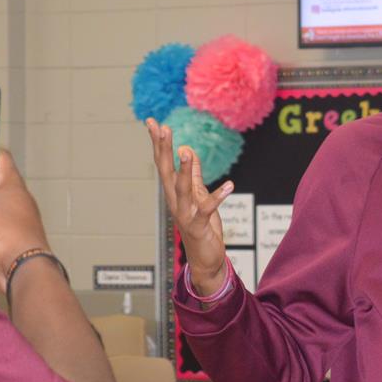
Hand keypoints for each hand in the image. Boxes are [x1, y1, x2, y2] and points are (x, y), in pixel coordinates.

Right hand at [146, 117, 232, 295]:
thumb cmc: (202, 227)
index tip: (152, 122)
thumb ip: (194, 174)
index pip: (163, 164)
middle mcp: (175, 202)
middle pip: (166, 172)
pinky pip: (208, 209)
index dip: (158, 143)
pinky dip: (218, 197)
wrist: (205, 259)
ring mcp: (185, 214)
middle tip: (162, 128)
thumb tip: (188, 150)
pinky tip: (229, 184)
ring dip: (183, 171)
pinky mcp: (199, 226)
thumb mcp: (199, 195)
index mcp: (174, 193)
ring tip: (184, 152)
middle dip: (164, 150)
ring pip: (181, 189)